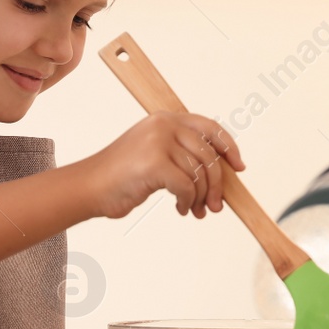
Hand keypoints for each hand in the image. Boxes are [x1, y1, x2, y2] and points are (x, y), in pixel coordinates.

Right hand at [80, 112, 244, 219]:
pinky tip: (181, 209)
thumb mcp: (154, 153)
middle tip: (216, 206)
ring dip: (201, 197)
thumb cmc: (122, 176)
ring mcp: (158, 142)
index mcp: (165, 119)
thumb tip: (219, 171)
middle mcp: (163, 125)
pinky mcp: (154, 164)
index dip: (229, 148)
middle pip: (209, 156)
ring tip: (195, 210)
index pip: (210, 128)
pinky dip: (188, 202)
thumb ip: (182, 153)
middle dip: (217, 185)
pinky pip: (186, 187)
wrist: (89, 187)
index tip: (239, 167)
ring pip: (199, 174)